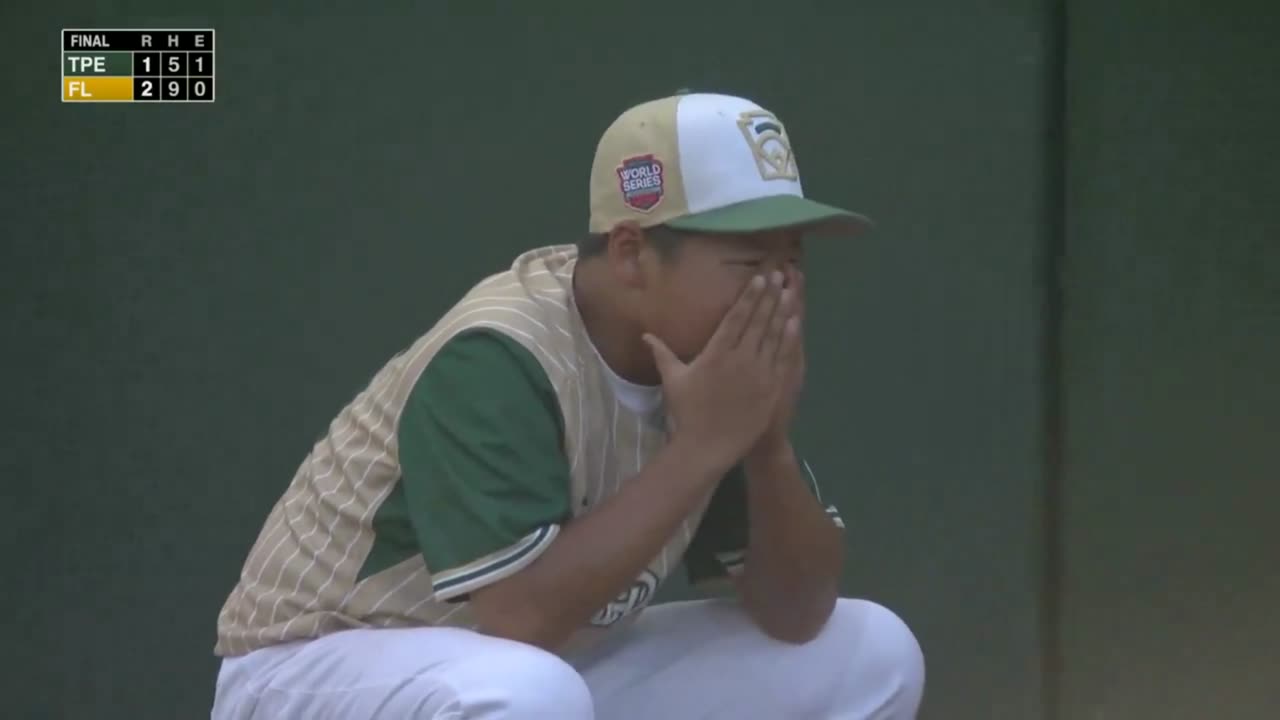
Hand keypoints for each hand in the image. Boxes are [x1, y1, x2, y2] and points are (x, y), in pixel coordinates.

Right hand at [643, 270, 801, 473]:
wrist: (707, 447)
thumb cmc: (688, 413)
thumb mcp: (673, 380)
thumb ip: (663, 354)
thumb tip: (646, 335)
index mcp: (716, 353)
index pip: (736, 318)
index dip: (750, 297)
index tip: (761, 279)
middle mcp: (740, 358)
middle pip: (758, 321)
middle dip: (770, 296)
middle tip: (780, 275)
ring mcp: (759, 373)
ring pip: (774, 336)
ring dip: (782, 311)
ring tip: (790, 291)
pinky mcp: (771, 388)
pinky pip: (783, 358)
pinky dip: (790, 339)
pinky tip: (795, 323)